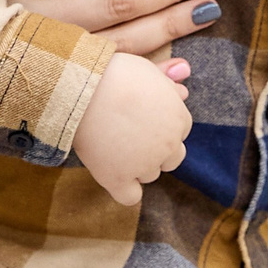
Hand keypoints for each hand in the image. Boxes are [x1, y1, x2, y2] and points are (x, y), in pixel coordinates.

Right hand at [72, 50, 192, 207]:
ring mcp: (145, 164)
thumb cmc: (113, 72)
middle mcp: (168, 144)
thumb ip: (167, 86)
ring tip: (112, 145)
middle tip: (129, 133)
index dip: (160, 125)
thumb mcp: (147, 70)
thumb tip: (184, 92)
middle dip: (155, 149)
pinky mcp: (118, 178)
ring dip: (137, 165)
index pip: (179, 132)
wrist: (83, 87)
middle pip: (171, 158)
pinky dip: (124, 189)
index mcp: (179, 118)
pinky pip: (130, 196)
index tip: (140, 117)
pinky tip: (112, 173)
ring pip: (150, 175)